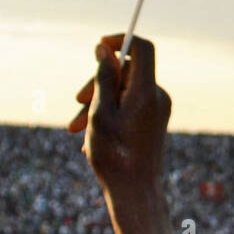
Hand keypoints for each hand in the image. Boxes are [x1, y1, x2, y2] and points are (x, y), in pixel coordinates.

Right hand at [69, 34, 171, 221]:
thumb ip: (104, 77)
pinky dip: (109, 115)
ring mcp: (157, 109)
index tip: (97, 47)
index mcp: (147, 91)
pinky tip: (91, 139)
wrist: (136, 191)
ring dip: (98, 104)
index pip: (142, 48)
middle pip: (126, 72)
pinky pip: (129, 106)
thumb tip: (104, 48)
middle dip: (97, 83)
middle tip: (76, 104)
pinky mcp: (153, 121)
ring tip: (76, 129)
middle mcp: (157, 96)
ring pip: (124, 91)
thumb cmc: (115, 154)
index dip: (119, 41)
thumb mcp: (100, 112)